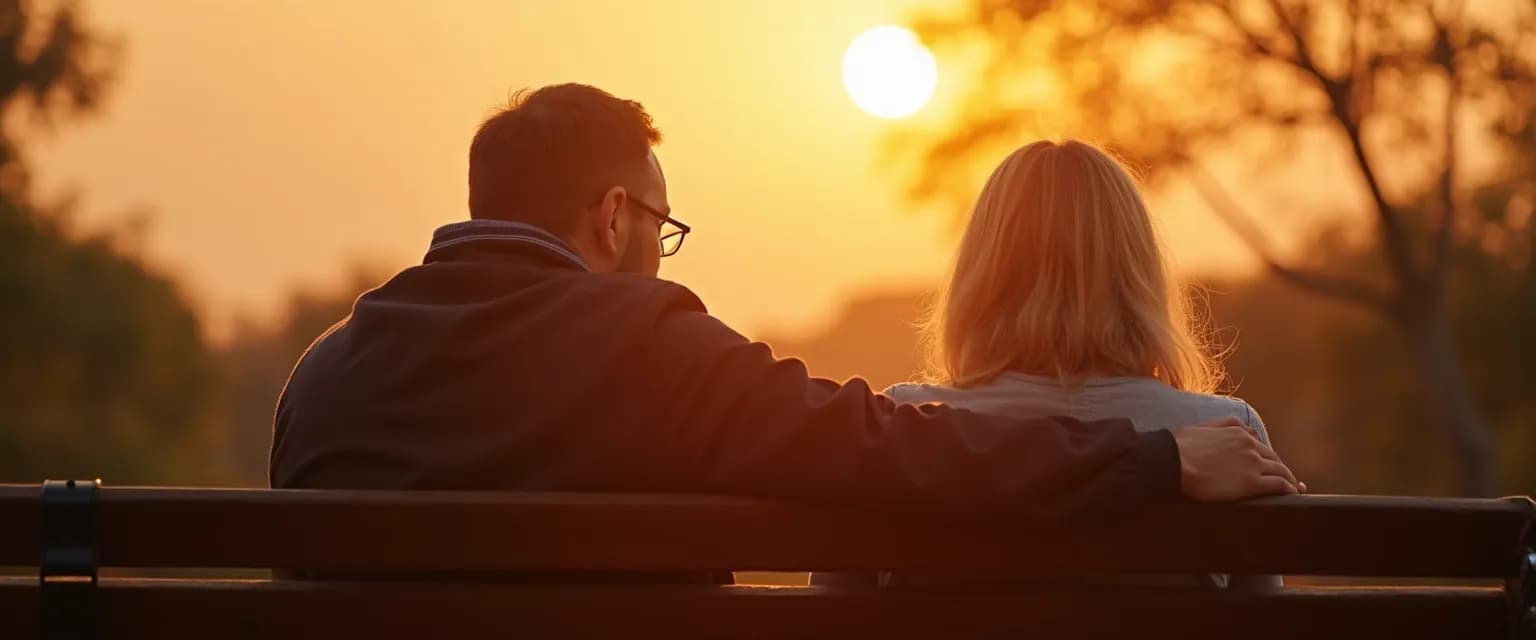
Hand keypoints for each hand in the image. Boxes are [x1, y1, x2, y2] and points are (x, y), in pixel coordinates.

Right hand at [1170, 417, 1301, 501]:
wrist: (1173, 462)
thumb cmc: (1179, 447)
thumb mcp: (1201, 427)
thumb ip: (1223, 424)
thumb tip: (1242, 427)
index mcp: (1237, 431)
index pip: (1258, 444)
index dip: (1265, 456)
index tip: (1268, 464)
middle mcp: (1249, 445)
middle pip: (1273, 457)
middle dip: (1280, 468)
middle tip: (1286, 478)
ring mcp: (1252, 463)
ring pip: (1280, 470)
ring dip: (1289, 479)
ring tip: (1294, 488)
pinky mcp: (1251, 482)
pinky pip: (1278, 485)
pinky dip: (1288, 489)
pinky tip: (1292, 494)